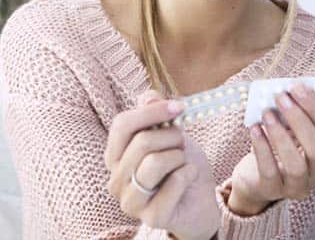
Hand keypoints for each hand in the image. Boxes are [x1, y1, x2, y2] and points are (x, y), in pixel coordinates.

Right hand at [104, 89, 219, 239]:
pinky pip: (174, 182)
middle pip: (142, 141)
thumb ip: (155, 114)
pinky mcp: (151, 217)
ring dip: (179, 156)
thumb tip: (149, 97)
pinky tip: (189, 178)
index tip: (179, 108)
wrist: (199, 201)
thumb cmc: (180, 165)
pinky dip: (189, 173)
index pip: (122, 124)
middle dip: (173, 137)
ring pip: (155, 162)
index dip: (152, 111)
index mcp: (115, 156)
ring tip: (182, 163)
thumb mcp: (170, 134)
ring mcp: (130, 201)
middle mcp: (116, 179)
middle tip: (182, 145)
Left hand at [229, 82, 314, 213]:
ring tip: (267, 113)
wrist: (256, 176)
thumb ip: (299, 110)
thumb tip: (294, 87)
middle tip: (281, 97)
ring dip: (280, 135)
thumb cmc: (281, 144)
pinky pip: (270, 172)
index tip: (298, 87)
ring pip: (296, 165)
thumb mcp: (293, 128)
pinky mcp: (274, 192)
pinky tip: (255, 129)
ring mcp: (299, 188)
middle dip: (299, 120)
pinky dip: (262, 148)